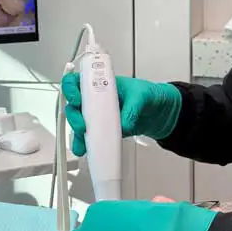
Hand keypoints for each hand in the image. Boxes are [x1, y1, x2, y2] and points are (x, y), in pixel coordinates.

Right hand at [62, 74, 181, 156]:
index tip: (77, 100)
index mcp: (101, 83)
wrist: (160, 112)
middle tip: (82, 125)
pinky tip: (86, 150)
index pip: (77, 81)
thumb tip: (123, 125)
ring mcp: (98, 115)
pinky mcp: (104, 130)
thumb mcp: (143, 96)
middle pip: (74, 105)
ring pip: (79, 123)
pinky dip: (86, 144)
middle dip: (74, 116)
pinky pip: (89, 136)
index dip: (71, 89)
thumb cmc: (149, 95)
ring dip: (77, 134)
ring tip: (83, 143)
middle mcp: (96, 99)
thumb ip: (132, 109)